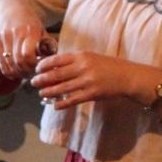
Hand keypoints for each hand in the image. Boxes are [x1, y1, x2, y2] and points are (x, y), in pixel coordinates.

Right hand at [0, 0, 47, 77]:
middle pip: (18, 61)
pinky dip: (9, 71)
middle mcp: (15, 34)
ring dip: (19, 73)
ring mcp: (4, 37)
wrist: (11, 8)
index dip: (34, 65)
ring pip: (9, 63)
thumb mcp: (42, 30)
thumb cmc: (30, 21)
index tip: (41, 68)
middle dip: (27, 71)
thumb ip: (47, 45)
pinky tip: (16, 72)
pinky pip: (1, 62)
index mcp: (30, 30)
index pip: (28, 55)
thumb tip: (54, 62)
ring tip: (26, 74)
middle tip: (34, 74)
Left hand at [31, 51, 159, 108]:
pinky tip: (55, 105)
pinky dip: (62, 103)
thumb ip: (74, 61)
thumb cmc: (108, 66)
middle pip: (56, 74)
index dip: (43, 65)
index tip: (37, 69)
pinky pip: (73, 99)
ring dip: (49, 92)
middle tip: (33, 82)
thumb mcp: (91, 57)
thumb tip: (54, 67)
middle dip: (42, 79)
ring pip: (62, 88)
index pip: (57, 59)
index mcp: (82, 56)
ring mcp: (87, 81)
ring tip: (41, 94)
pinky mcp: (92, 94)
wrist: (128, 77)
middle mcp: (83, 67)